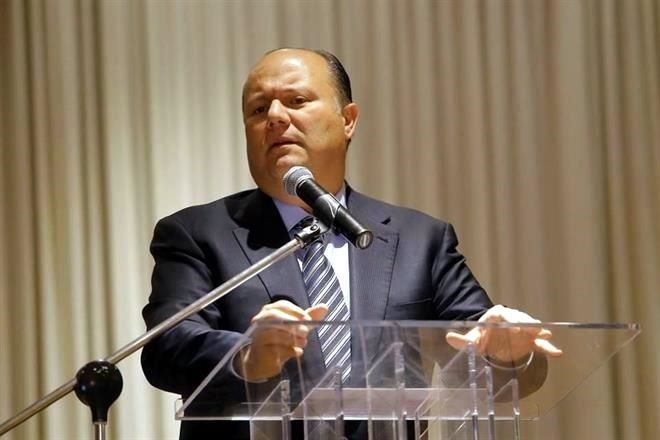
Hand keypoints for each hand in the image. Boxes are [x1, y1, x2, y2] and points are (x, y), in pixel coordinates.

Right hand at [235, 300, 327, 380]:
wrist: (263, 361)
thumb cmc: (280, 339)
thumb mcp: (296, 327)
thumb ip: (309, 317)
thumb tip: (324, 307)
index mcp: (270, 311)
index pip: (282, 305)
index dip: (295, 311)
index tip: (307, 318)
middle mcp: (260, 321)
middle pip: (275, 317)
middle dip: (292, 323)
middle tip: (305, 331)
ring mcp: (258, 336)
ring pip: (274, 334)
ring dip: (292, 338)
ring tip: (303, 343)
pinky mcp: (259, 352)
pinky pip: (275, 350)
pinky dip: (289, 351)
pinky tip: (296, 352)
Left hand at [445, 305, 562, 363]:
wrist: (491, 341)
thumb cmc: (481, 337)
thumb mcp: (471, 340)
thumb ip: (461, 340)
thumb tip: (449, 337)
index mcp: (497, 316)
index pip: (505, 315)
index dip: (511, 319)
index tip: (516, 327)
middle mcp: (513, 320)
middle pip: (521, 319)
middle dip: (528, 323)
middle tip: (535, 328)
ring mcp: (523, 331)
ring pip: (533, 329)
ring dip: (540, 332)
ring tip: (547, 335)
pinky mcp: (530, 342)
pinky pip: (540, 344)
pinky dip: (547, 347)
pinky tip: (557, 352)